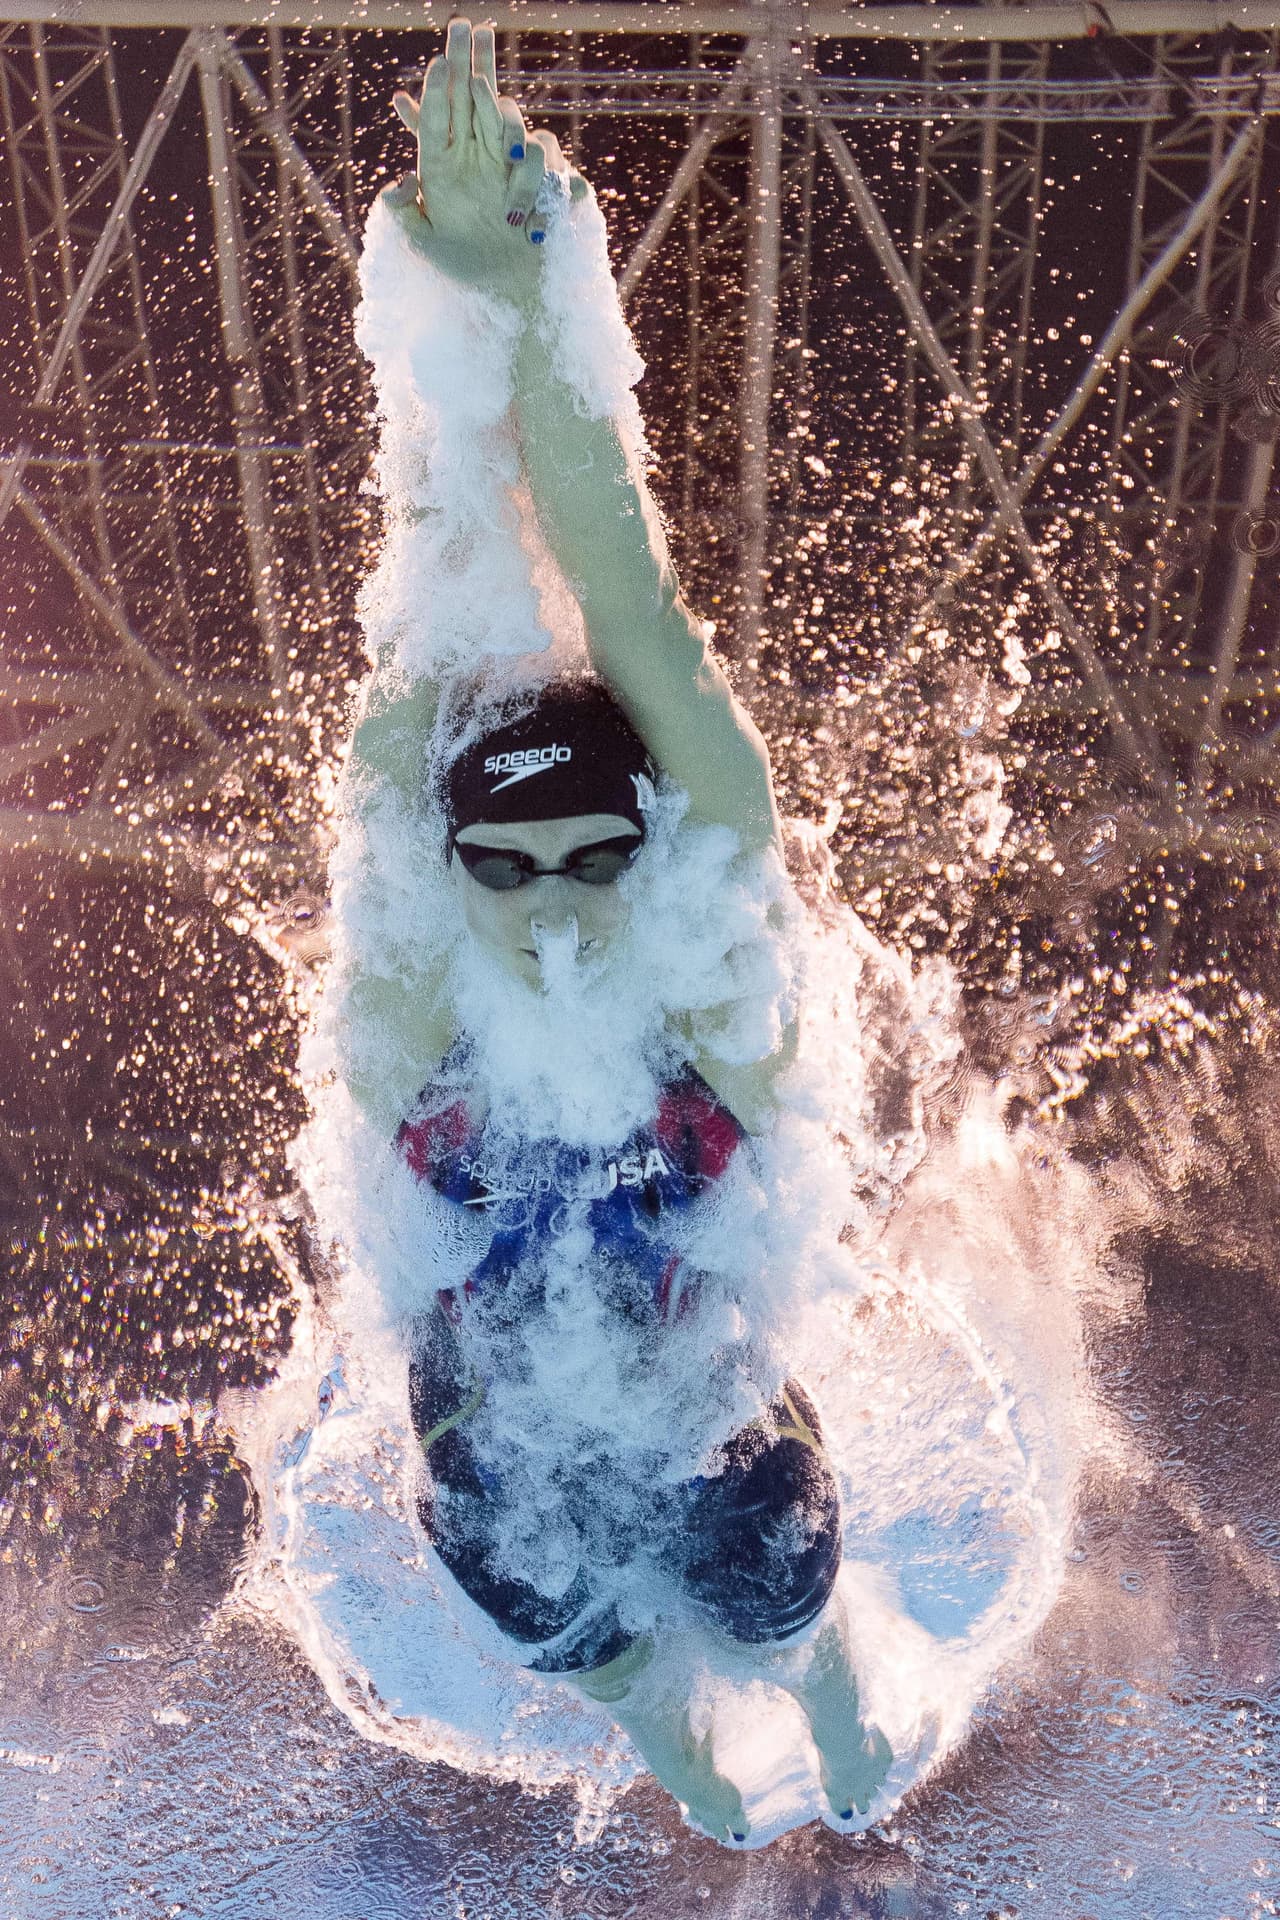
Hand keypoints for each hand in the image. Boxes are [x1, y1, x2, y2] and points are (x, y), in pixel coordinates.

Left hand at [385, 17, 587, 296]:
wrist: (510, 291)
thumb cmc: (465, 269)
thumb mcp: (426, 246)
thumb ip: (405, 214)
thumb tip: (399, 182)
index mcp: (446, 164)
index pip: (440, 114)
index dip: (440, 86)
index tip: (441, 60)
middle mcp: (479, 155)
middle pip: (479, 94)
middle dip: (474, 59)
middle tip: (466, 26)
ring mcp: (515, 164)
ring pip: (520, 130)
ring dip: (521, 169)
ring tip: (514, 215)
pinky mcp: (549, 181)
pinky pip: (556, 166)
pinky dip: (552, 189)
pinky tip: (539, 223)